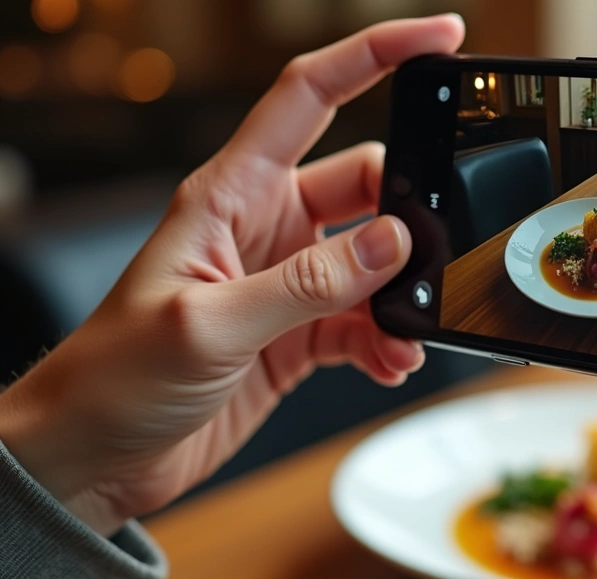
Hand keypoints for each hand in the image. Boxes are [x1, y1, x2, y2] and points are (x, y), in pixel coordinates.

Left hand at [0, 15, 464, 535]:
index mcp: (230, 193)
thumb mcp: (211, 324)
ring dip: (400, 295)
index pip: (311, 95)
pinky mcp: (298, 332)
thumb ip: (308, 283)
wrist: (93, 455)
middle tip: (431, 255)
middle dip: (408, 216)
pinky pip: (365, 320)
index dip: (374, 55)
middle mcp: (263, 226)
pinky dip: (387, 341)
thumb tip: (393, 243)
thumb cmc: (114, 377)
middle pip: (364, 184)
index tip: (440, 37)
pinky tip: (388, 363)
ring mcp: (285, 280)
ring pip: (374, 260)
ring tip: (403, 335)